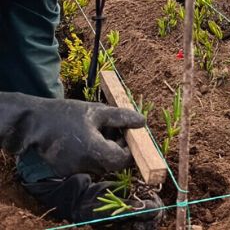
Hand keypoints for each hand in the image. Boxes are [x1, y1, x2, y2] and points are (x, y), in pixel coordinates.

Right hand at [0, 93, 143, 176]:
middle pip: (112, 163)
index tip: (128, 135)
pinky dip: (91, 155)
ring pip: (100, 165)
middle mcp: (84, 165)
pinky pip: (86, 165)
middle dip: (118, 149)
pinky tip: (84, 140)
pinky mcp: (65, 171)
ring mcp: (73, 170)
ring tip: (97, 132)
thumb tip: (142, 122)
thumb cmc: (67, 114)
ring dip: (105, 152)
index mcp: (94, 150)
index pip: (123, 160)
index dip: (130, 149)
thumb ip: (121, 118)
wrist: (34, 123)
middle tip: (115, 130)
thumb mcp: (97, 111)